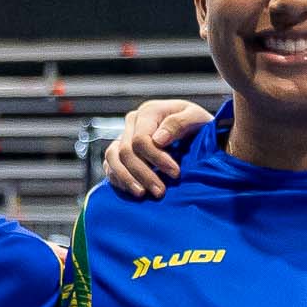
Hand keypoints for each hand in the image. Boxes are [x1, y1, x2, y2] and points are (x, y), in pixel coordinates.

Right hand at [101, 98, 216, 199]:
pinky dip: (118, 179)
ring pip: (113, 159)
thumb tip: (158, 139)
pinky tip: (133, 190)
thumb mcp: (196, 118)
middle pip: (127, 152)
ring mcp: (123, 137)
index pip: (142, 139)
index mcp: (149, 112)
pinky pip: (109, 166)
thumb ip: (179, 123)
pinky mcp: (119, 152)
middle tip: (160, 192)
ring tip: (142, 195)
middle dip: (143, 174)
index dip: (156, 158)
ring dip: (127, 179)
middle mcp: (132, 122)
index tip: (175, 174)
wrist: (193, 132)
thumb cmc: (197, 125)